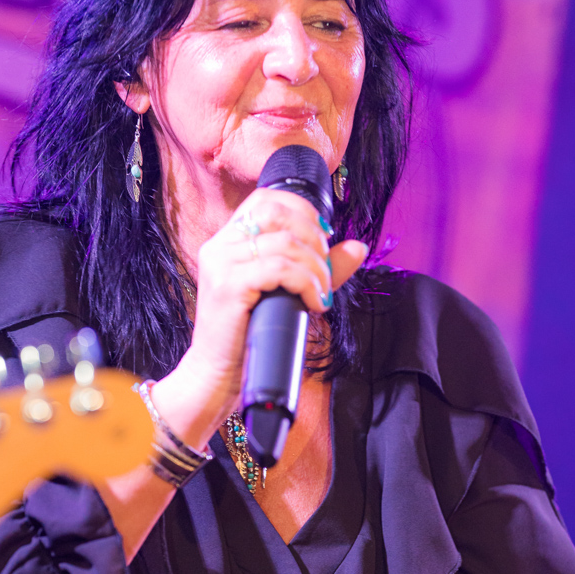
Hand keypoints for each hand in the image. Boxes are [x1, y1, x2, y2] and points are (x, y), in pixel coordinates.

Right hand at [153, 188, 366, 447]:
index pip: (266, 198)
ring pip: (285, 242)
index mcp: (229, 240)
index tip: (324, 239)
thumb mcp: (287, 293)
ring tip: (321, 294)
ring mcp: (221, 263)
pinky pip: (280, 269)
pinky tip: (313, 305)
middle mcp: (220, 245)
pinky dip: (307, 284)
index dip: (303, 210)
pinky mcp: (228, 286)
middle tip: (325, 269)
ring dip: (316, 267)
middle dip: (314, 236)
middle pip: (277, 211)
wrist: (216, 375)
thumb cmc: (250, 336)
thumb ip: (319, 268)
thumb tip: (357, 247)